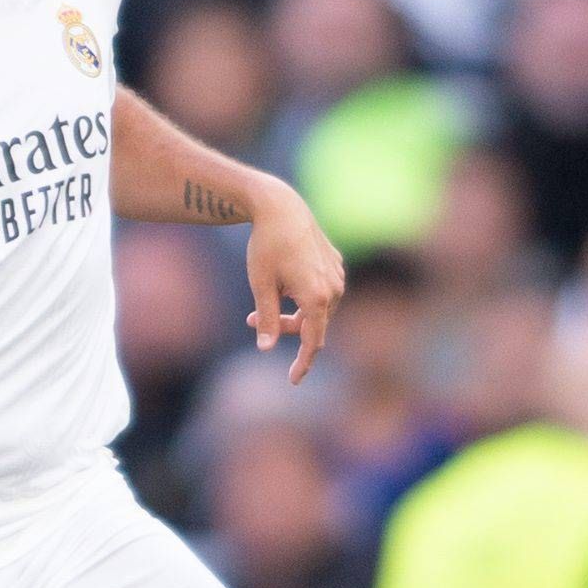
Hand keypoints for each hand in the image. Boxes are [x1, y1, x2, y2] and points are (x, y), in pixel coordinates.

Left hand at [241, 182, 344, 384]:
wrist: (281, 207)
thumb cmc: (266, 246)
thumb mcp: (260, 285)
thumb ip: (266, 319)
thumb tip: (265, 348)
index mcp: (317, 298)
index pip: (312, 342)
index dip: (302, 363)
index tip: (293, 380)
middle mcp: (333, 289)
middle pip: (311, 325)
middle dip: (284, 327)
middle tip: (251, 320)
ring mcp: (336, 275)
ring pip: (316, 309)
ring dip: (292, 311)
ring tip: (266, 293)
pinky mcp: (334, 264)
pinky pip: (320, 291)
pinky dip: (302, 295)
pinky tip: (284, 277)